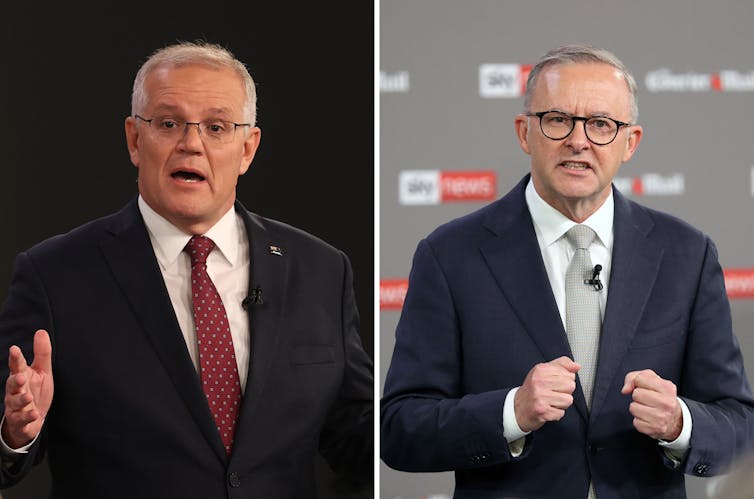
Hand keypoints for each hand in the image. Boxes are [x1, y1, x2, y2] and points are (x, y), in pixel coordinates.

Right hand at [2, 330, 53, 448]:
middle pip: (12, 385)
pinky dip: (27, 417)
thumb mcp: (42, 371)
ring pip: (15, 403)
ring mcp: (16, 407)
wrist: (29, 420)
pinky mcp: (20, 421)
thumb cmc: (34, 391)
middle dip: (15, 381)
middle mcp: (15, 391)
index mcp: (21, 377)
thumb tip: (41, 331)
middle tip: (20, 376)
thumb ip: (42, 353)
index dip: (15, 358)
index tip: (14, 349)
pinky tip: (34, 414)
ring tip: (28, 397)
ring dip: (21, 400)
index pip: (17, 366)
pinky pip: (21, 420)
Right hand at [514, 356, 578, 431]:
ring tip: (550, 402)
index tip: (555, 383)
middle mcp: (539, 382)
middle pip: (571, 386)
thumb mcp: (544, 371)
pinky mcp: (541, 410)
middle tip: (553, 393)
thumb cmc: (533, 389)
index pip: (569, 374)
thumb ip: (561, 365)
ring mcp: (540, 396)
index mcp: (541, 370)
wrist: (517, 407)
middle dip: (565, 392)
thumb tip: (576, 366)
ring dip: (561, 404)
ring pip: (568, 400)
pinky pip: (561, 413)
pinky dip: (556, 413)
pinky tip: (547, 409)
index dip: (565, 381)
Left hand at [621, 369, 681, 440]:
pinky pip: (635, 422)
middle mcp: (667, 403)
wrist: (674, 420)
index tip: (645, 388)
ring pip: (633, 408)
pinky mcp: (655, 429)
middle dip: (638, 396)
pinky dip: (639, 420)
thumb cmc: (659, 397)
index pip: (639, 379)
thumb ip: (634, 377)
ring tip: (648, 409)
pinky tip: (648, 418)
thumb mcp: (651, 380)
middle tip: (647, 400)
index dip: (638, 383)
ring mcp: (661, 417)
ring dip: (637, 408)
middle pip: (636, 394)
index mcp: (667, 388)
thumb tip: (625, 390)